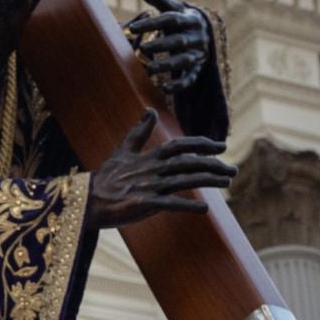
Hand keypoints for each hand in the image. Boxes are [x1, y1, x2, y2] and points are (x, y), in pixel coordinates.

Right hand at [85, 108, 236, 230]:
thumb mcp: (122, 151)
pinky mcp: (142, 205)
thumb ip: (139, 132)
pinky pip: (169, 205)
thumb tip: (150, 110)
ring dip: (207, 180)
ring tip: (227, 182)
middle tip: (232, 169)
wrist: (86, 200)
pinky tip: (204, 209)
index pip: (179, 146)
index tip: (221, 146)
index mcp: (147, 157)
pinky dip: (187, 206)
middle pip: (187, 162)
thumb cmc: (105, 177)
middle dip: (212, 164)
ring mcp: (147, 187)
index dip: (201, 144)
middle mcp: (151, 170)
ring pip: (183, 181)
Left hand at [126, 0, 209, 92]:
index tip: (133, 29)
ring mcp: (198, 53)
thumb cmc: (180, 18)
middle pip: (178, 41)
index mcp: (189, 19)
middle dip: (161, 45)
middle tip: (143, 49)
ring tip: (149, 69)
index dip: (152, 23)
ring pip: (184, 61)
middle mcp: (196, 36)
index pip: (170, 20)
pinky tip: (164, 88)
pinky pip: (190, 78)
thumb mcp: (172, 7)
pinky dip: (179, 84)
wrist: (204, 32)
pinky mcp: (198, 68)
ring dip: (167, 66)